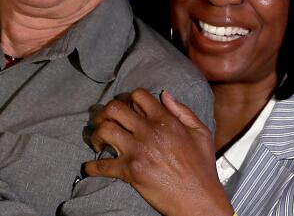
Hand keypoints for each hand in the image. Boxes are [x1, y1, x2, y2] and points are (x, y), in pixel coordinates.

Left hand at [84, 89, 232, 215]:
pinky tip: (91, 167)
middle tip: (104, 122)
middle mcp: (149, 132)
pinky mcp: (130, 171)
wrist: (198, 197)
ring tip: (100, 142)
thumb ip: (183, 111)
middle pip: (115, 109)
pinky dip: (92, 167)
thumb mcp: (201, 132)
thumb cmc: (202, 167)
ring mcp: (138, 151)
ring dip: (97, 135)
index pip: (138, 95)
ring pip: (105, 130)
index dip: (129, 99)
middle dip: (105, 113)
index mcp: (166, 120)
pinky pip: (102, 165)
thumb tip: (165, 95)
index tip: (127, 110)